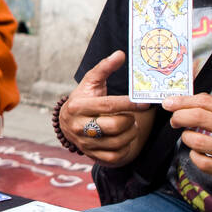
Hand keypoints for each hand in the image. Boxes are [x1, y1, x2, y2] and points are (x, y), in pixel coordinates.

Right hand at [60, 50, 150, 164]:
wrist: (67, 122)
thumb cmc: (83, 99)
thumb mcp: (90, 82)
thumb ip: (104, 68)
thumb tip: (120, 54)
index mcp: (78, 106)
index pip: (108, 105)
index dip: (129, 104)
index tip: (144, 104)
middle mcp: (78, 126)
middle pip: (114, 126)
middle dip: (129, 121)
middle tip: (133, 117)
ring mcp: (84, 143)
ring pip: (117, 142)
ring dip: (130, 134)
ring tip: (131, 126)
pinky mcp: (91, 155)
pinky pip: (114, 157)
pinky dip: (125, 149)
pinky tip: (125, 139)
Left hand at [163, 93, 211, 185]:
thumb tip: (191, 100)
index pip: (206, 102)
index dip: (183, 102)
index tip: (170, 103)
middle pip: (199, 118)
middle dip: (179, 117)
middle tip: (174, 120)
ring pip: (196, 141)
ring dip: (186, 137)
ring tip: (189, 136)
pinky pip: (202, 162)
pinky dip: (194, 155)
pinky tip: (197, 152)